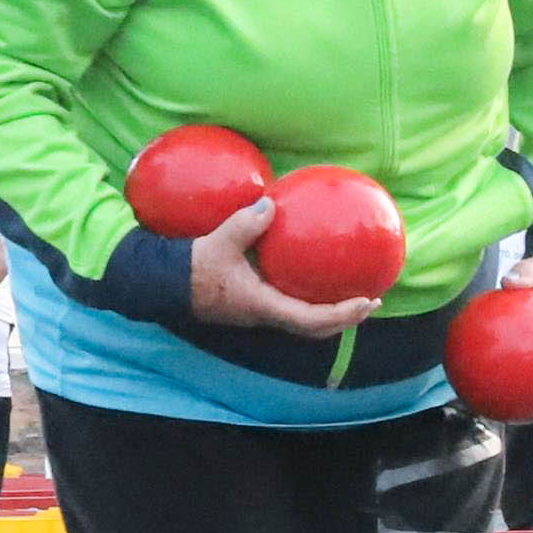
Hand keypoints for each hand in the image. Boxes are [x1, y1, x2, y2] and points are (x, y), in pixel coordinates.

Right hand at [181, 195, 377, 339]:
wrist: (161, 284)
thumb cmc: (190, 267)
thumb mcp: (218, 242)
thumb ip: (246, 223)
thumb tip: (270, 203)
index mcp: (264, 306)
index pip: (312, 319)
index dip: (342, 314)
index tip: (365, 302)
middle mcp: (266, 316)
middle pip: (317, 329)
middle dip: (347, 318)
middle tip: (370, 301)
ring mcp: (260, 314)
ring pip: (306, 323)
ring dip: (332, 313)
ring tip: (353, 296)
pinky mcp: (255, 306)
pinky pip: (292, 310)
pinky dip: (312, 303)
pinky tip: (317, 281)